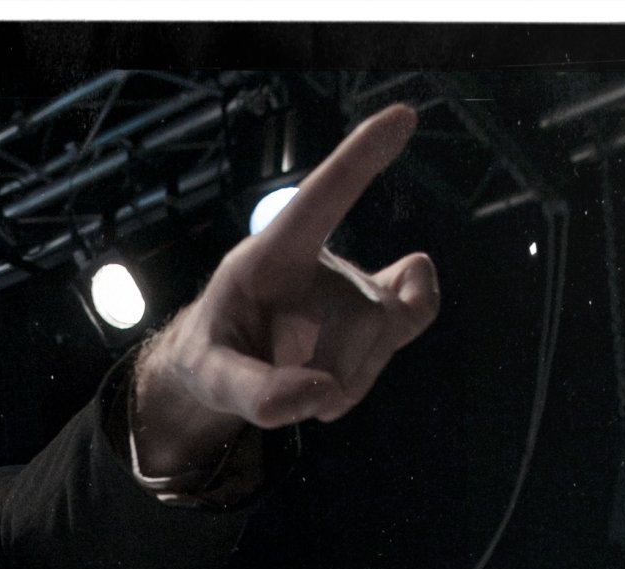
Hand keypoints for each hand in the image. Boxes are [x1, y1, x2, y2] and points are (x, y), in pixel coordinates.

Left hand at [133, 103, 440, 474]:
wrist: (226, 366)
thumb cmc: (211, 354)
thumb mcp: (207, 376)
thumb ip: (251, 390)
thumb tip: (323, 394)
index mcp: (270, 257)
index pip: (318, 203)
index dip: (357, 162)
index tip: (402, 116)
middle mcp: (320, 261)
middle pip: (365, 314)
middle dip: (338, 371)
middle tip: (291, 397)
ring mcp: (353, 286)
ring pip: (389, 328)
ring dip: (350, 381)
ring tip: (302, 391)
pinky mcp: (375, 309)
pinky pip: (416, 315)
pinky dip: (381, 362)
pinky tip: (338, 387)